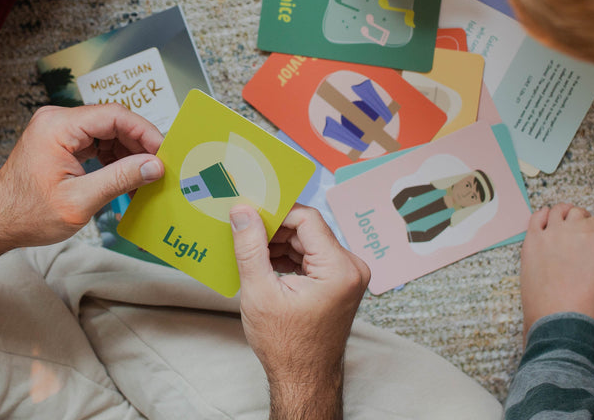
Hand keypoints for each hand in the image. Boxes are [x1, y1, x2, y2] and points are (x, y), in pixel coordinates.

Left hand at [0, 104, 163, 252]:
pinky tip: (127, 177)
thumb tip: (154, 165)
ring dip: (129, 154)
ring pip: (109, 133)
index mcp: (58, 126)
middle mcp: (58, 120)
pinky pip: (98, 142)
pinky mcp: (63, 142)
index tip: (164, 150)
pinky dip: (115, 159)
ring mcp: (60, 130)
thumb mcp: (80, 200)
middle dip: (139, 145)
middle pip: (114, 122)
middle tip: (160, 166)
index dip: (144, 132)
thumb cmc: (26, 215)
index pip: (115, 115)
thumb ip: (120, 178)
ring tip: (145, 176)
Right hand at [231, 204, 369, 419]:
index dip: (277, 213)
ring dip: (280, 243)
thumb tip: (242, 212)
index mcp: (339, 268)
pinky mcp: (340, 281)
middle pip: (309, 229)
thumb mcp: (260, 292)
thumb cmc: (286, 346)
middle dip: (276, 229)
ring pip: (309, 241)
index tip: (250, 213)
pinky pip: (313, 256)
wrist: (304, 381)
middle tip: (245, 230)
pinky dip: (289, 256)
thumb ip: (251, 247)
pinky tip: (265, 261)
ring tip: (251, 248)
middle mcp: (351, 267)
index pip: (307, 219)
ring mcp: (348, 275)